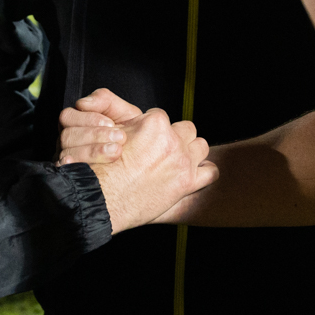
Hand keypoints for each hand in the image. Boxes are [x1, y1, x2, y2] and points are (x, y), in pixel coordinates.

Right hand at [58, 88, 142, 165]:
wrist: (140, 160)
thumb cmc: (128, 134)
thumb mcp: (122, 112)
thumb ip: (105, 100)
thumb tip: (83, 103)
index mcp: (76, 122)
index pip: (68, 116)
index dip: (90, 119)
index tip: (112, 123)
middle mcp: (67, 141)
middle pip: (66, 135)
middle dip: (95, 135)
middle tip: (119, 139)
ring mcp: (66, 160)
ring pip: (67, 154)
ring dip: (93, 151)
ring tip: (116, 152)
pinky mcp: (70, 176)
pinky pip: (67, 172)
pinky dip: (79, 168)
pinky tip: (92, 168)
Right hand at [85, 107, 217, 233]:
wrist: (103, 197)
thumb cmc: (104, 169)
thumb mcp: (113, 134)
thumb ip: (131, 123)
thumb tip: (137, 120)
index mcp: (155, 124)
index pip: (162, 117)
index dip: (154, 129)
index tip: (149, 139)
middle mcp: (172, 140)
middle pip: (186, 129)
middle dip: (177, 137)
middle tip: (164, 150)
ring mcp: (183, 161)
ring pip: (201, 146)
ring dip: (192, 151)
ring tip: (180, 160)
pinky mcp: (188, 182)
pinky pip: (211, 172)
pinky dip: (205, 172)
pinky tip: (195, 174)